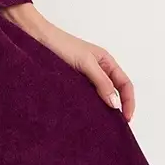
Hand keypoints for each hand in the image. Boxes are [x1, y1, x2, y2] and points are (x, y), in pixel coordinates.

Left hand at [0, 4, 135, 120]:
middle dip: (117, 108)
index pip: (125, 84)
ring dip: (102, 108)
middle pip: (114, 91)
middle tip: (115, 126)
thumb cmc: (60, 44)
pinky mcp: (71, 82)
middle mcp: (97, 69)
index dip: (129, 101)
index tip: (126, 119)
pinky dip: (89, 106)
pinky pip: (85, 96)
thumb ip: (101, 82)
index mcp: (106, 61)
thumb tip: (115, 103)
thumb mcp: (85, 62)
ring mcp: (84, 76)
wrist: (35, 38)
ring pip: (99, 95)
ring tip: (101, 123)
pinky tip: (85, 115)